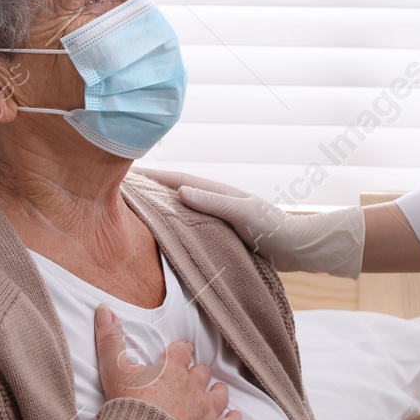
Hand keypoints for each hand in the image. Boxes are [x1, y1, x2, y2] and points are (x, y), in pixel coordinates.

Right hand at [93, 304, 241, 419]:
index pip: (181, 351)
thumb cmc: (128, 407)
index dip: (181, 351)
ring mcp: (205, 411)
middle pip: (201, 373)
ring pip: (219, 395)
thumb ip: (109, 340)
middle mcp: (193, 387)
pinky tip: (233, 418)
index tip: (181, 351)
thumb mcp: (114, 371)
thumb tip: (103, 308)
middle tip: (191, 378)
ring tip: (214, 392)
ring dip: (216, 392)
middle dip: (197, 374)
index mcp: (171, 370)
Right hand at [138, 168, 364, 279]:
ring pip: (182, 207)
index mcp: (217, 191)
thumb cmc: (273, 228)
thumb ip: (213, 202)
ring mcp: (218, 214)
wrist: (297, 247)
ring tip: (135, 208)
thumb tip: (180, 190)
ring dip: (160, 205)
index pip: (177, 179)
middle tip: (122, 188)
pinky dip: (174, 222)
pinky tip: (165, 232)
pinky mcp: (222, 230)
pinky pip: (191, 223)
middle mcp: (215, 200)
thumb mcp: (242, 213)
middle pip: (175, 191)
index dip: (152, 177)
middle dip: (150, 188)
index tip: (126, 172)